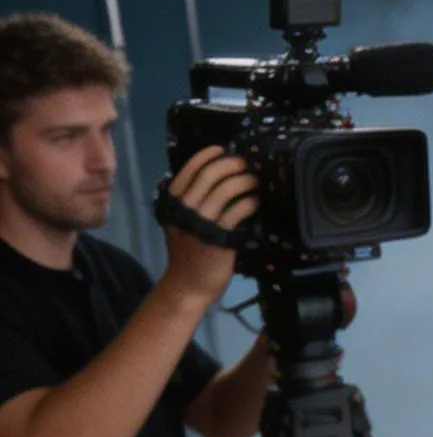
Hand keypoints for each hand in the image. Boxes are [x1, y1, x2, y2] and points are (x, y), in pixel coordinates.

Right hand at [158, 146, 258, 311]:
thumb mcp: (181, 221)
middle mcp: (184, 208)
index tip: (225, 151)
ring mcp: (200, 223)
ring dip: (244, 180)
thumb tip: (217, 172)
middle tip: (246, 165)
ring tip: (253, 181)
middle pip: (210, 174)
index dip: (210, 155)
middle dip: (232, 164)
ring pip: (226, 189)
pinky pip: (238, 211)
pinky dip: (249, 202)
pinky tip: (254, 202)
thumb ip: (192, 199)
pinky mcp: (218, 238)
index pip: (190, 168)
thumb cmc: (190, 251)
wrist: (188, 286)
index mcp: (173, 201)